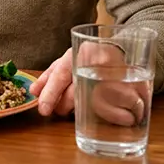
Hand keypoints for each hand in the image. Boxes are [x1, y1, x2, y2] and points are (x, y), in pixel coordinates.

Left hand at [30, 43, 148, 125]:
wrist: (121, 50)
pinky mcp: (130, 87)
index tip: (43, 109)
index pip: (61, 73)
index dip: (50, 93)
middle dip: (64, 104)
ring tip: (78, 106)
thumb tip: (34, 92)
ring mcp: (115, 72)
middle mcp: (97, 60)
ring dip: (81, 108)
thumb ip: (50, 75)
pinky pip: (113, 106)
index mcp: (79, 51)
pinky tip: (99, 111)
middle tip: (60, 110)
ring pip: (92, 99)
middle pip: (75, 90)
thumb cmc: (89, 57)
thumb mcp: (67, 60)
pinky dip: (105, 113)